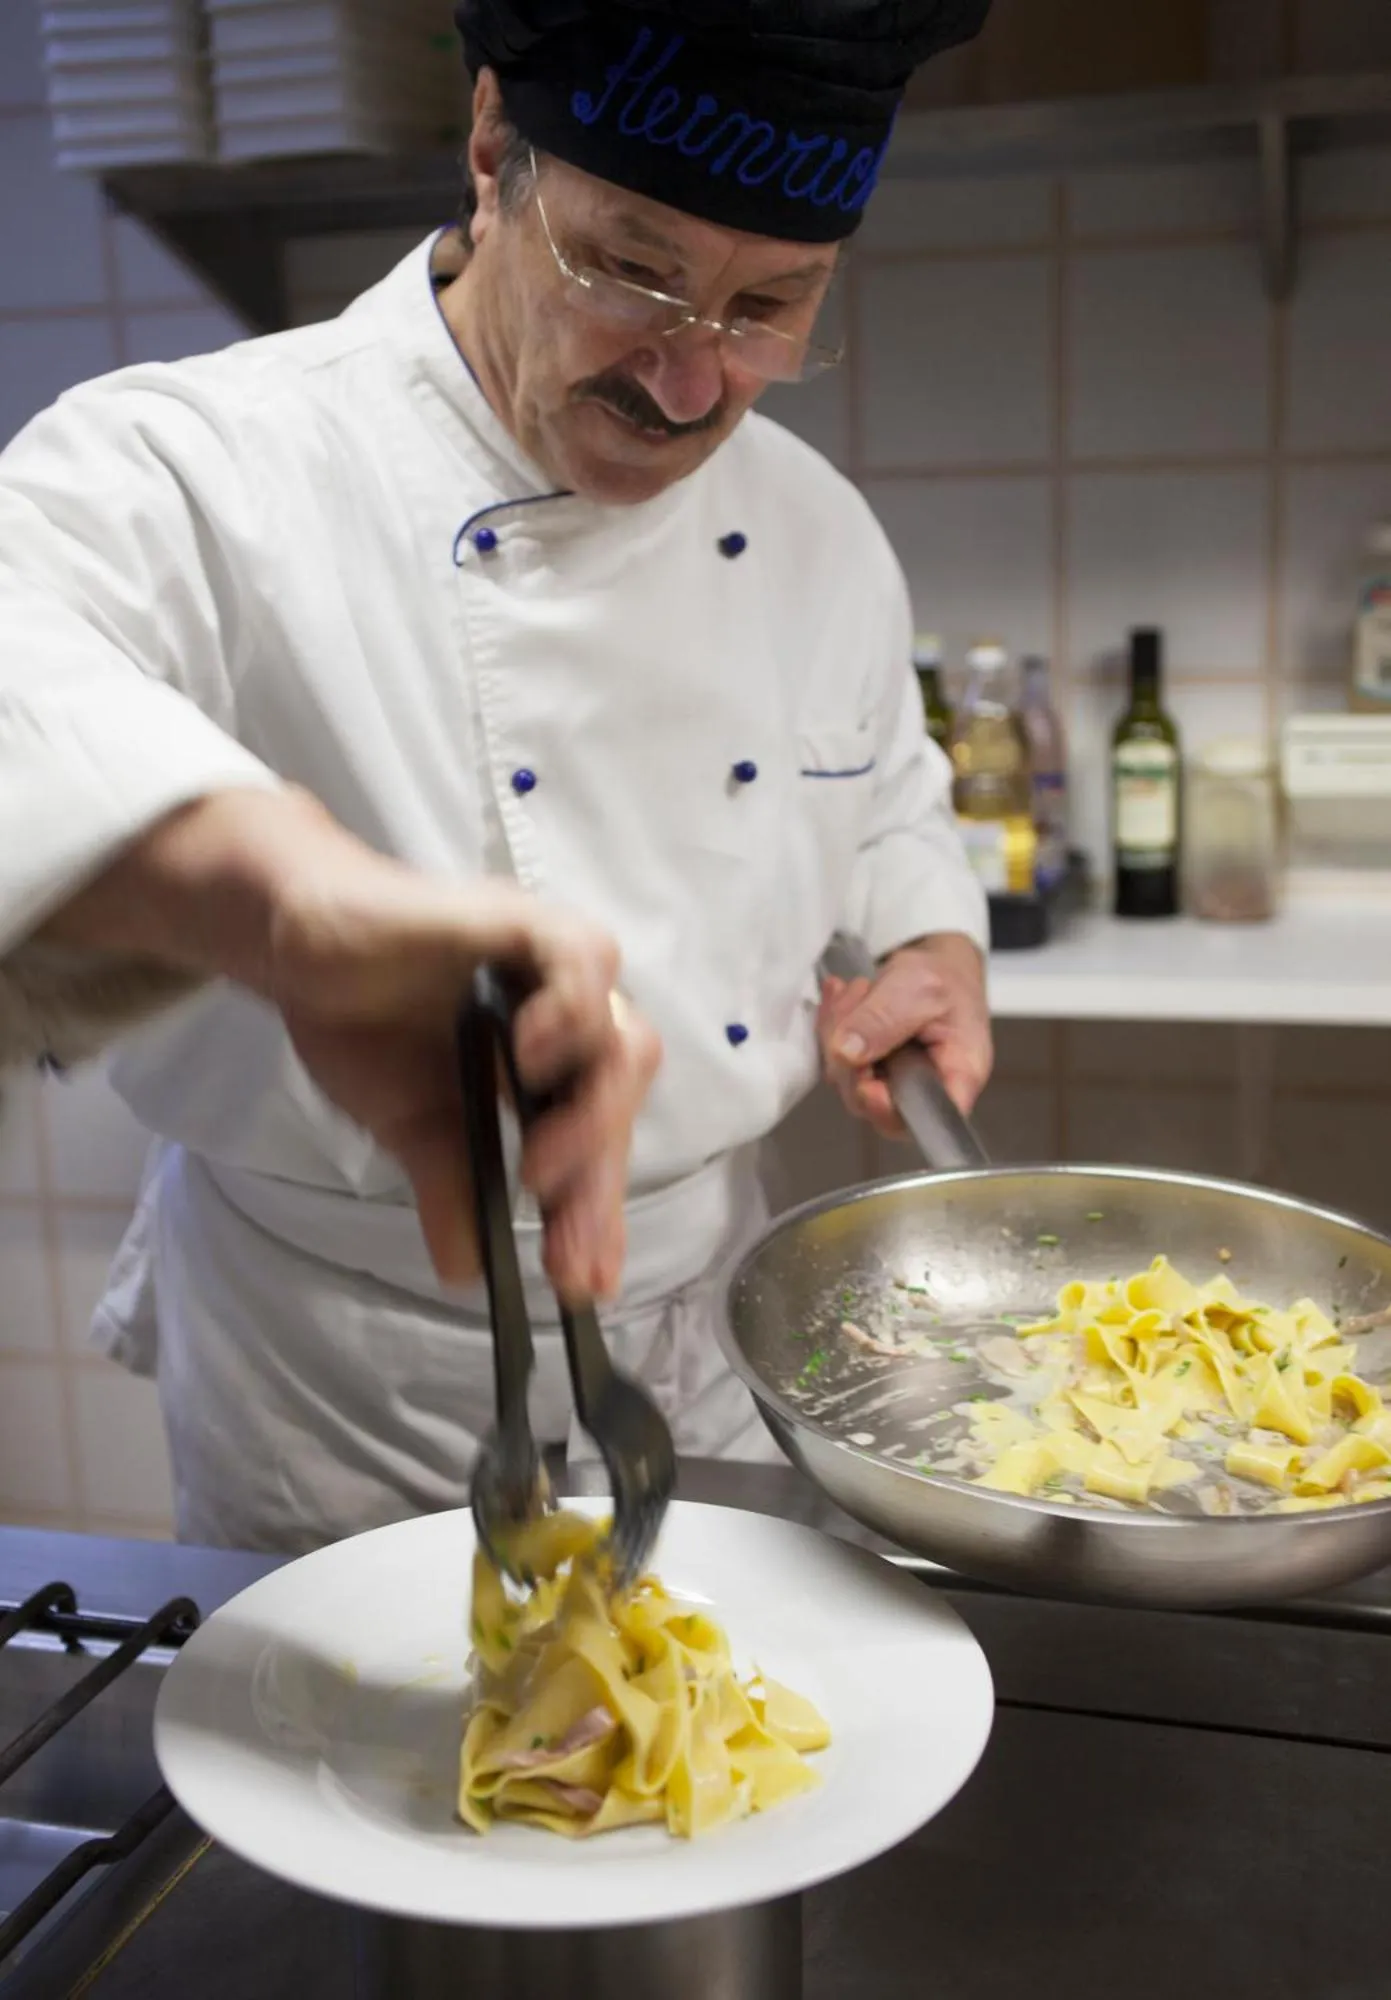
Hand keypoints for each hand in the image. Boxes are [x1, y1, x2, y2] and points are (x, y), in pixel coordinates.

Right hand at [265, 831, 660, 1302]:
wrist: (299, 948)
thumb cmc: (366, 1025)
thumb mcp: (415, 1128)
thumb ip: (452, 1188)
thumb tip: (465, 1274)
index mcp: (556, 1071)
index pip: (599, 1144)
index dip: (599, 1213)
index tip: (587, 1284)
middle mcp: (573, 1020)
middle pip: (620, 1100)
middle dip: (597, 1184)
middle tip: (563, 1251)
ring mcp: (556, 970)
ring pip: (621, 1039)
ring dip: (591, 1113)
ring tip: (539, 1168)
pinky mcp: (526, 922)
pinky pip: (581, 959)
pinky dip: (570, 1010)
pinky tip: (530, 1059)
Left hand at [818, 933, 991, 1138]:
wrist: (937, 966)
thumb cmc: (946, 980)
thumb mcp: (921, 988)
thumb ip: (886, 1018)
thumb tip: (848, 1052)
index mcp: (957, 1077)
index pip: (923, 1118)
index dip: (886, 1110)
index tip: (865, 1084)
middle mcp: (921, 1091)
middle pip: (868, 1101)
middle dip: (852, 1050)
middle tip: (861, 1000)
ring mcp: (889, 1084)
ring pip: (843, 1078)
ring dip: (839, 1028)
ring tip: (862, 990)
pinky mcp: (866, 1071)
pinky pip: (833, 1058)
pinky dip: (832, 1023)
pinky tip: (846, 995)